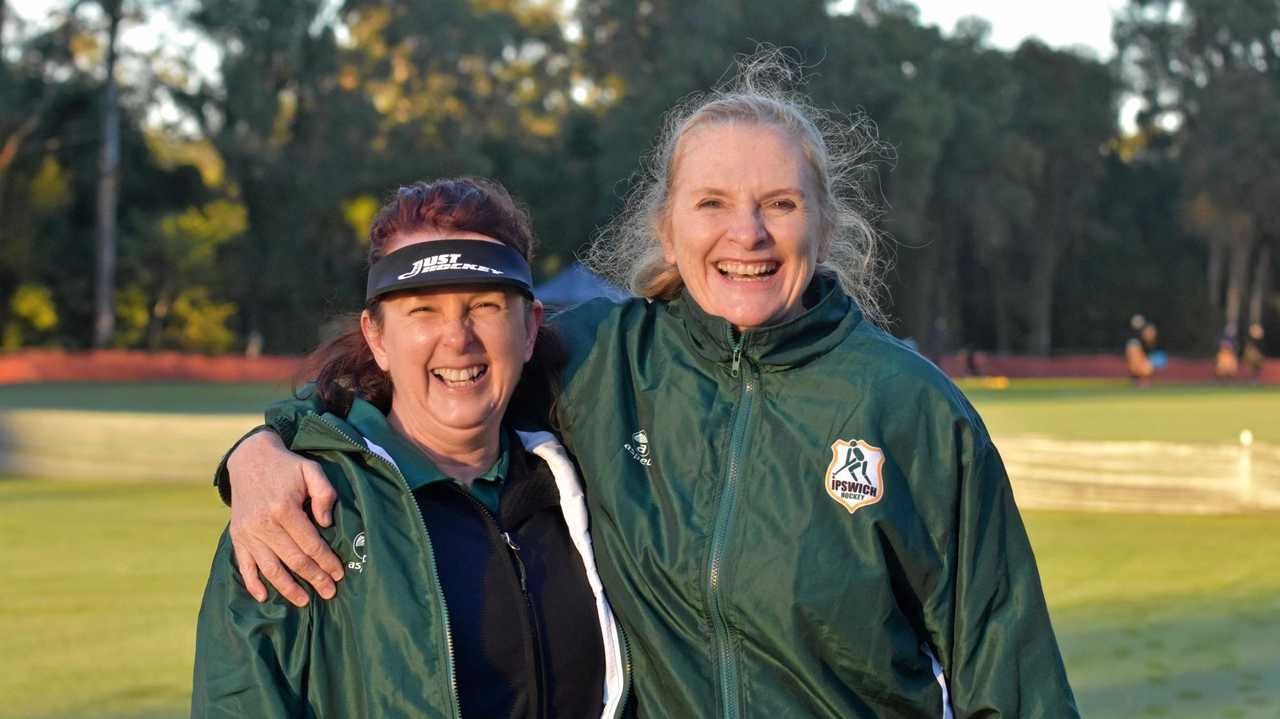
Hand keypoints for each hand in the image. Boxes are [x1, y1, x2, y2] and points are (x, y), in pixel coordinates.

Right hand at [227, 429, 343, 605]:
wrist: (250, 458)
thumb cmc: (286, 466)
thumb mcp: (311, 470)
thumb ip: (324, 493)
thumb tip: (326, 523)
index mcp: (283, 508)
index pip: (310, 544)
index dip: (326, 561)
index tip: (339, 574)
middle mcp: (263, 525)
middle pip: (293, 560)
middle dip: (314, 578)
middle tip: (330, 593)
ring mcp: (247, 533)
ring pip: (270, 568)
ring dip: (288, 588)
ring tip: (304, 601)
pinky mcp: (237, 536)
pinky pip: (244, 565)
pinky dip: (253, 583)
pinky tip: (263, 597)